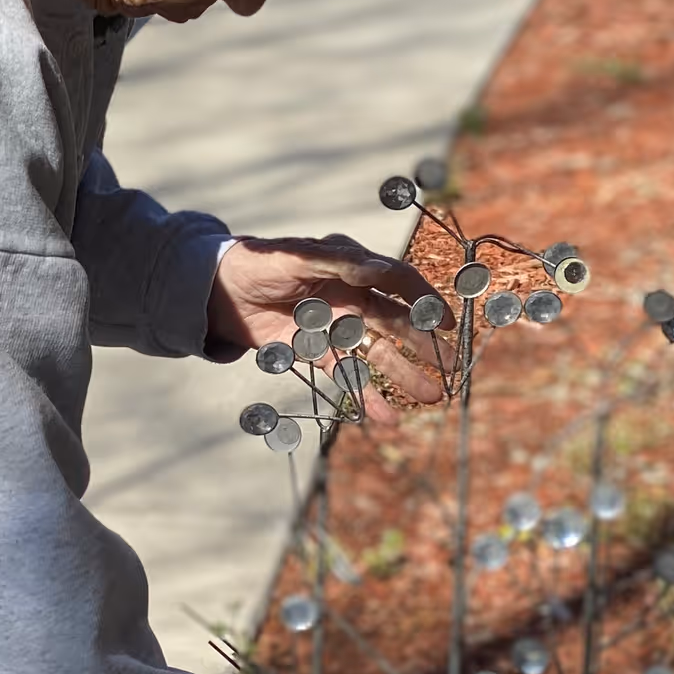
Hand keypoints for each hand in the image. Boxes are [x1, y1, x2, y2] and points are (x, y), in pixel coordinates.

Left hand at [208, 234, 443, 398]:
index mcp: (351, 266)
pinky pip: (348, 375)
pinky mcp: (319, 352)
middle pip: (395, 322)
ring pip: (378, 353)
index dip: (424, 299)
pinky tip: (386, 417)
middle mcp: (352, 296)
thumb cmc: (259, 263)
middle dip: (424, 345)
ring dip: (405, 374)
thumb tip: (375, 268)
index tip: (446, 321)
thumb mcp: (294, 257)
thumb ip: (336, 263)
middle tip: (452, 367)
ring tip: (432, 396)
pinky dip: (366, 396)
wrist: (221, 291)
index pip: (397, 281)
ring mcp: (338, 326)